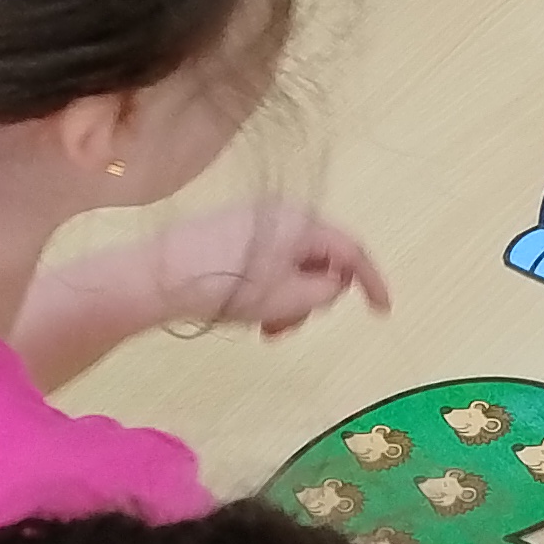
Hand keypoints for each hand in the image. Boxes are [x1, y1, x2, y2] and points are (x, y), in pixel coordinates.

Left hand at [154, 198, 389, 338]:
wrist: (161, 276)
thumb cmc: (229, 287)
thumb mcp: (290, 298)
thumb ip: (326, 290)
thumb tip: (331, 282)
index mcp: (303, 222)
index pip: (352, 251)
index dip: (372, 282)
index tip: (382, 311)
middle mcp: (282, 213)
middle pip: (319, 260)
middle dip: (312, 299)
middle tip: (286, 330)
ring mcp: (254, 221)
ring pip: (291, 266)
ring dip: (287, 302)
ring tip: (262, 328)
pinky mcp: (231, 232)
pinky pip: (267, 263)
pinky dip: (268, 291)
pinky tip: (245, 314)